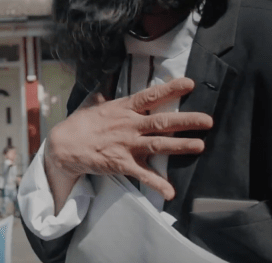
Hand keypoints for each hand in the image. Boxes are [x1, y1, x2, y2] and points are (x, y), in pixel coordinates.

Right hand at [44, 78, 212, 204]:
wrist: (64, 146)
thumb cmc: (79, 124)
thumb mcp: (94, 103)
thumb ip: (106, 93)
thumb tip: (107, 80)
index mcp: (123, 108)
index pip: (150, 96)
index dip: (170, 89)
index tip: (190, 84)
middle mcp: (128, 125)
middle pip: (161, 121)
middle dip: (186, 121)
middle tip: (207, 120)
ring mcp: (126, 145)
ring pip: (157, 144)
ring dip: (179, 146)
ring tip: (199, 146)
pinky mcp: (121, 163)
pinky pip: (142, 174)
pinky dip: (156, 183)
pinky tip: (170, 191)